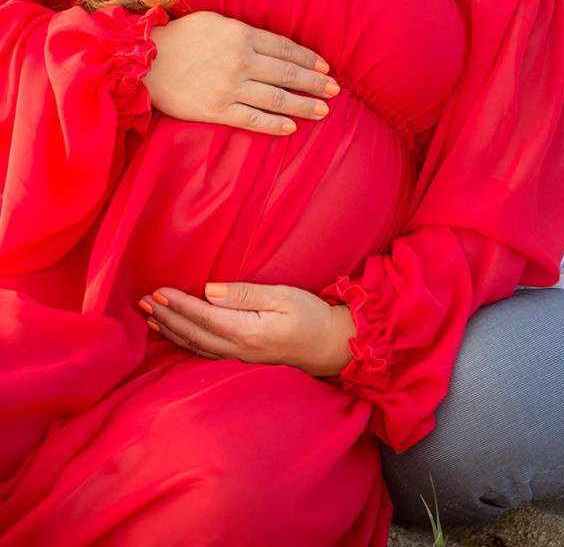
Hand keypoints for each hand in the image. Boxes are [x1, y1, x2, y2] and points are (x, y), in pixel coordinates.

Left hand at [137, 282, 355, 377]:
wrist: (331, 346)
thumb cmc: (311, 316)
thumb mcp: (284, 296)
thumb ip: (246, 294)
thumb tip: (209, 291)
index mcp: (248, 332)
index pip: (204, 316)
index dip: (178, 305)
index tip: (158, 292)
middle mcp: (239, 351)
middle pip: (193, 333)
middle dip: (166, 318)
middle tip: (142, 302)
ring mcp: (239, 360)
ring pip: (195, 346)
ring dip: (171, 331)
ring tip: (150, 318)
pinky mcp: (242, 362)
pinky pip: (205, 353)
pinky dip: (185, 343)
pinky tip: (175, 335)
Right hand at [144, 11, 338, 136]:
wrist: (144, 63)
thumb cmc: (179, 37)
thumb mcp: (215, 21)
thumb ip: (244, 31)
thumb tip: (271, 43)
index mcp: (242, 34)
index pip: (286, 48)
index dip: (309, 58)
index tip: (326, 66)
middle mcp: (241, 61)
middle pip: (288, 73)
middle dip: (315, 82)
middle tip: (334, 90)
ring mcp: (230, 87)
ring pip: (277, 99)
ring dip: (304, 106)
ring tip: (323, 111)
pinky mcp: (217, 110)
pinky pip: (252, 120)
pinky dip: (274, 125)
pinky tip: (291, 128)